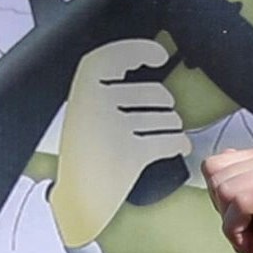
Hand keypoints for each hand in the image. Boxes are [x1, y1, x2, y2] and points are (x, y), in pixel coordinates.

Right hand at [50, 38, 189, 247]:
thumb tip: (145, 68)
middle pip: (154, 93)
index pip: (116, 55)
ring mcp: (112, 128)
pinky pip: (171, 141)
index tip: (158, 56)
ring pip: (167, 118)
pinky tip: (177, 146)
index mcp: (82, 88)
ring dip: (172, 127)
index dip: (142, 51)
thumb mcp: (84, 113)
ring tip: (162, 135)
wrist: (74, 201)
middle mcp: (96, 103)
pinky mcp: (130, 155)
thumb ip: (105, 89)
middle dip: (164, 107)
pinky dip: (179, 144)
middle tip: (157, 118)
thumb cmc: (81, 158)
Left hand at [203, 145, 252, 252]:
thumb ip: (234, 186)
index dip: (219, 201)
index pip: (216, 164)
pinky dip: (239, 232)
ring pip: (227, 189)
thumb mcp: (246, 213)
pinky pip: (242, 203)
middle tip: (252, 234)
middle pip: (217, 175)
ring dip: (233, 226)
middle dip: (225, 213)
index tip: (244, 221)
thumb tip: (215, 161)